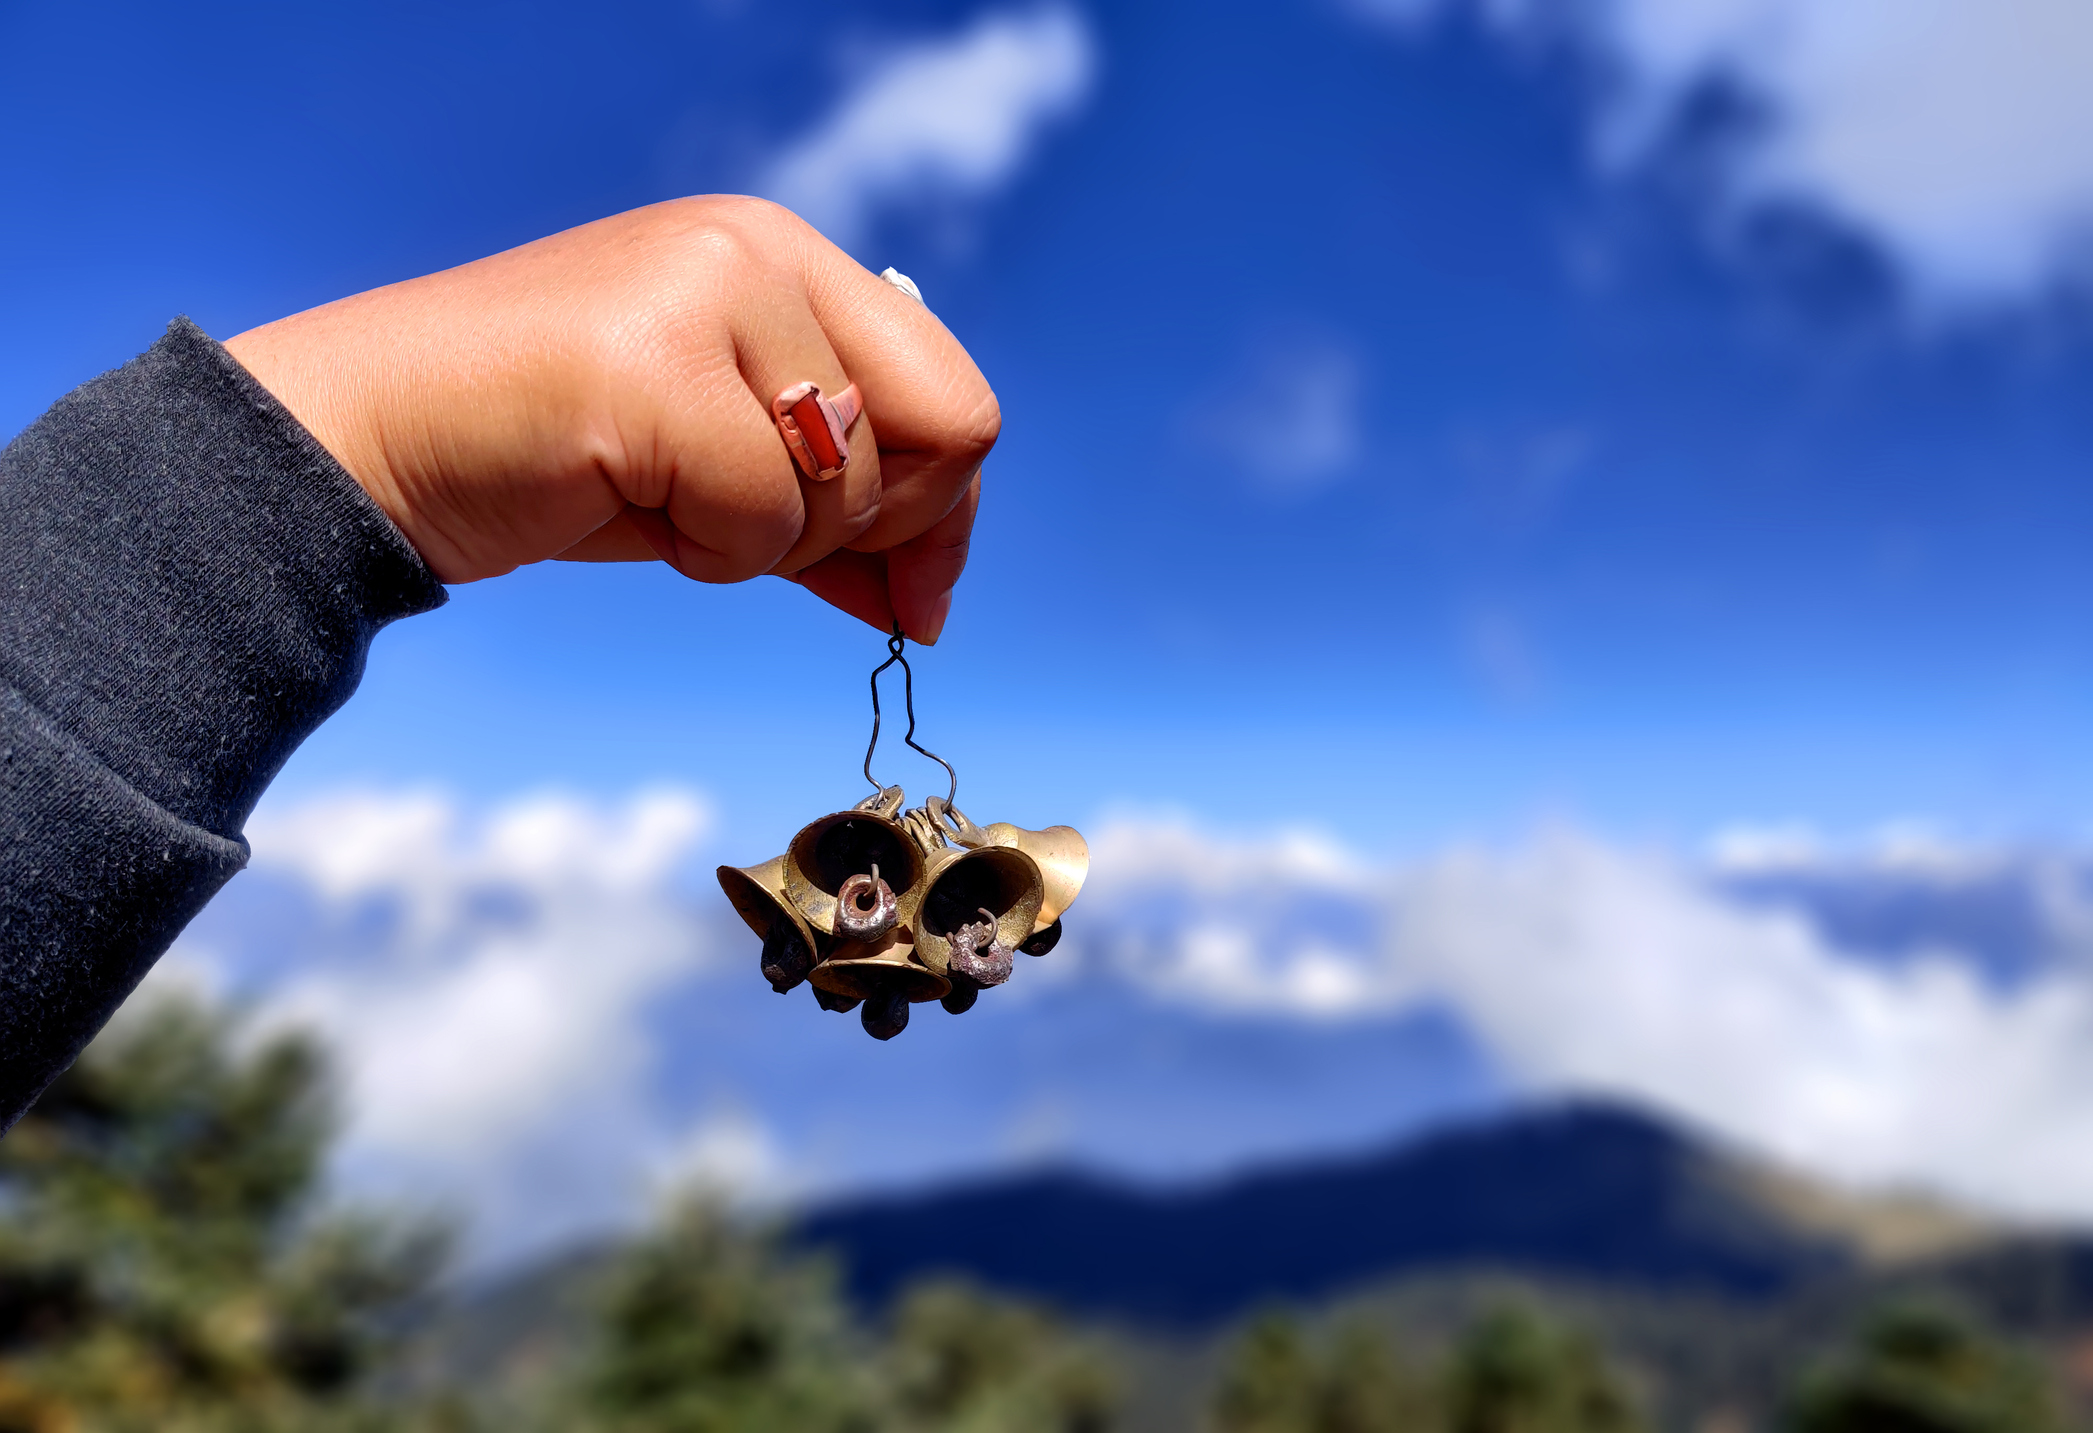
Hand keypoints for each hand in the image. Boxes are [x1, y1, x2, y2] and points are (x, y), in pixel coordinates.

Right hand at [223, 197, 997, 642]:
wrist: (372, 443)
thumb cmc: (548, 464)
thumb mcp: (720, 483)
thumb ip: (830, 518)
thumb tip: (928, 605)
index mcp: (785, 255)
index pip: (951, 392)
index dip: (941, 510)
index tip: (911, 592)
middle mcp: (761, 250)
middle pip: (950, 428)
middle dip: (883, 528)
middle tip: (776, 546)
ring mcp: (711, 291)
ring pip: (850, 486)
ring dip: (766, 543)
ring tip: (663, 501)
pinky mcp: (657, 362)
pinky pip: (765, 517)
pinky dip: (710, 553)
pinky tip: (630, 503)